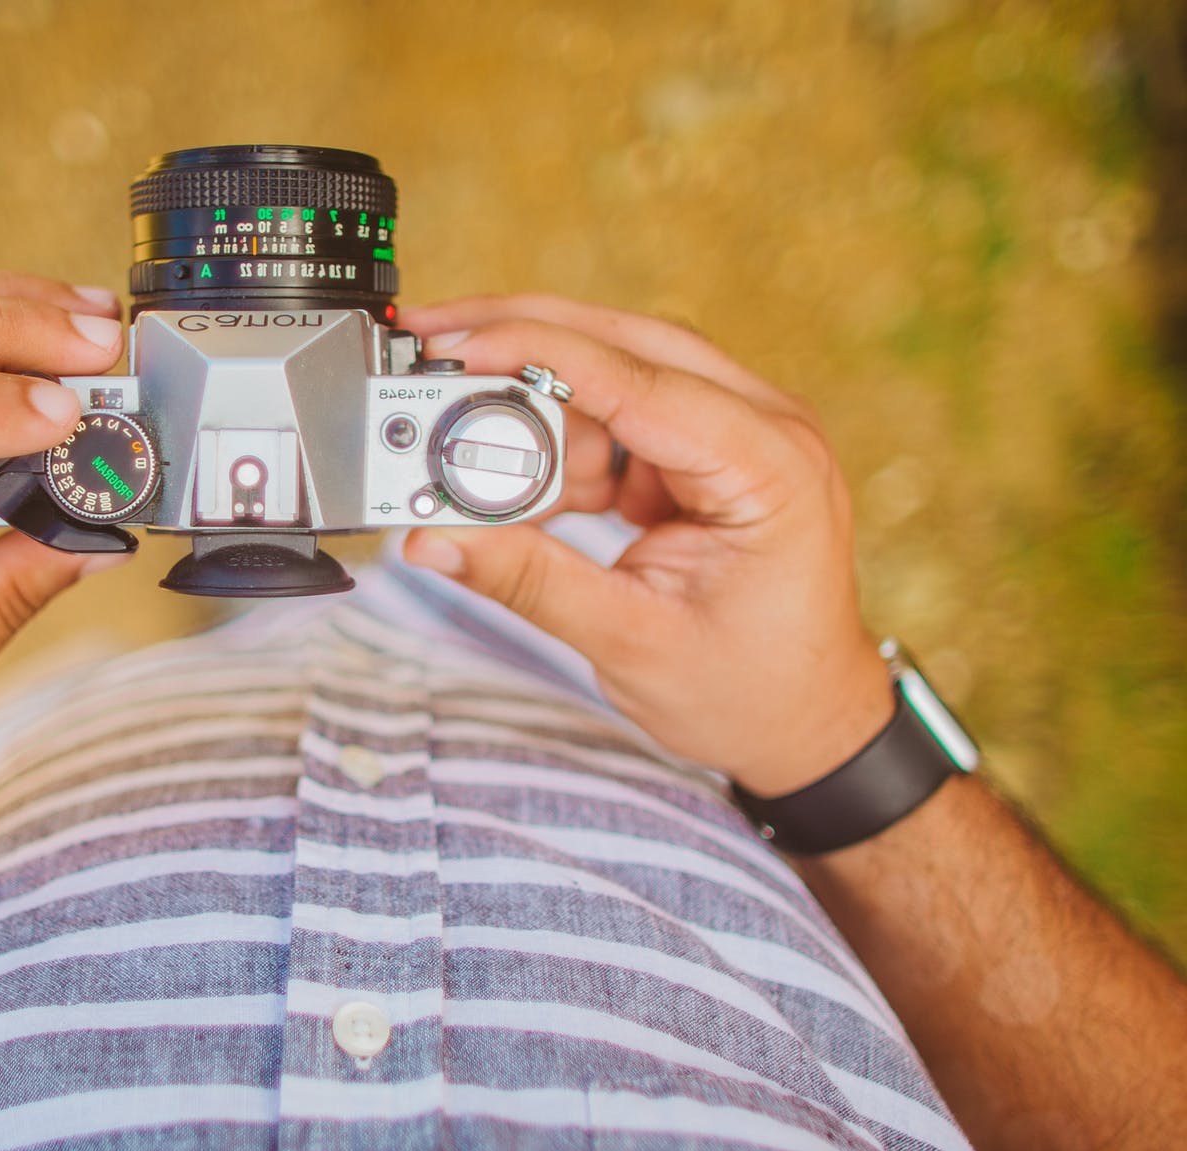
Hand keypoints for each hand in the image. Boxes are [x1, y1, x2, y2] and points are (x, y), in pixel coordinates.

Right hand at [399, 294, 891, 794]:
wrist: (807, 722)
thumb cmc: (752, 691)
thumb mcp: (631, 643)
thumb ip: (529, 582)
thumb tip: (435, 541)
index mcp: (770, 467)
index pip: (641, 380)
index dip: (540, 353)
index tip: (457, 345)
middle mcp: (763, 428)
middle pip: (625, 345)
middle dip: (521, 339)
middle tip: (431, 339)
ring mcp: (736, 434)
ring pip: (614, 375)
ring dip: (533, 401)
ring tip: (459, 443)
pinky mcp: (704, 454)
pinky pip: (617, 419)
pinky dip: (557, 442)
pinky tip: (513, 485)